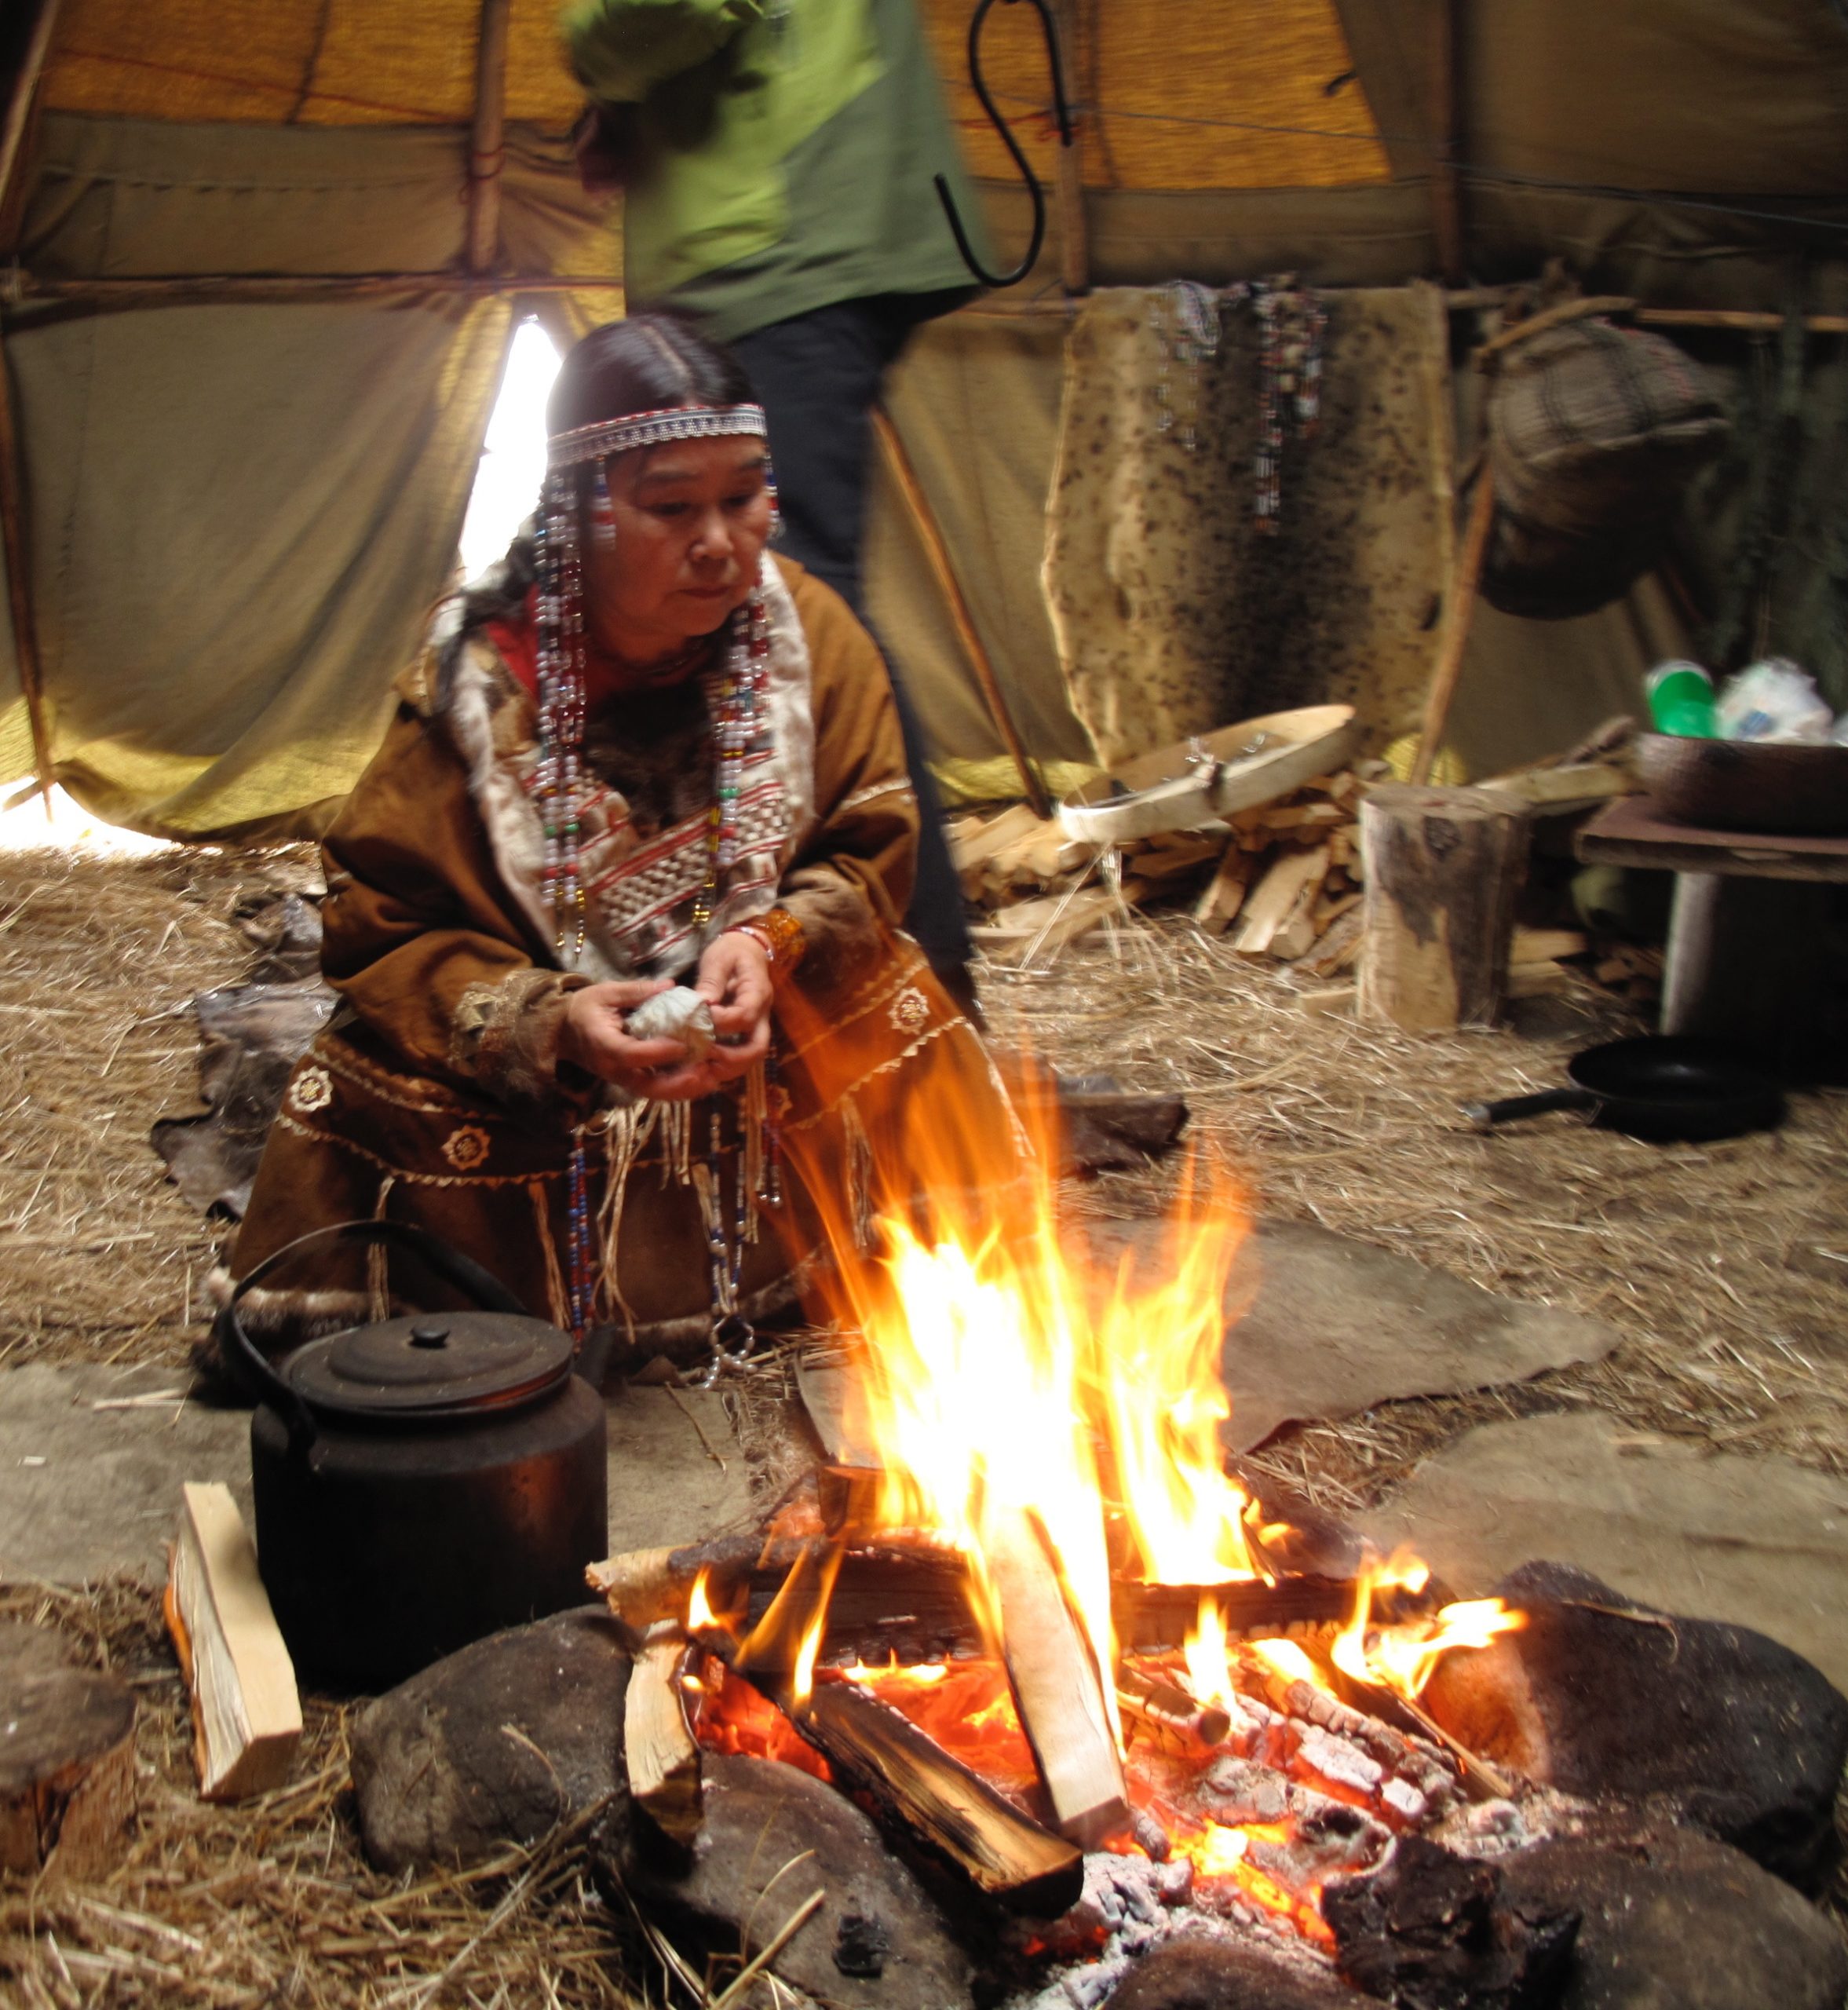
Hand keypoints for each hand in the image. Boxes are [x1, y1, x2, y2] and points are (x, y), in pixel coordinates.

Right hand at [559, 979, 717, 1100]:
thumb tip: (671, 986)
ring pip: (654, 1093)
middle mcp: (613, 1068)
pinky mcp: (631, 1081)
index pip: (630, 1054)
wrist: (565, 1032)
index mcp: (603, 1043)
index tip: (683, 1045)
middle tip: (706, 1072)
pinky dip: (679, 1088)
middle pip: (646, 1086)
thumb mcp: (606, 993)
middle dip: (678, 1083)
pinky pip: (656, 1090)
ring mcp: (622, 1079)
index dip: (657, 1052)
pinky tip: (702, 1080)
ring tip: (712, 1079)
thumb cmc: (586, 1008)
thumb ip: (637, 991)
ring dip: (683, 1091)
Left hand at [693, 932, 772, 1081]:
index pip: (744, 1016)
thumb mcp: (720, 958)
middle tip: (703, 1057)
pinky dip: (723, 1065)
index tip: (696, 1019)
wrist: (747, 949)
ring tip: (700, 1067)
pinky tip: (701, 1065)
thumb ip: (711, 981)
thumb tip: (700, 1005)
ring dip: (727, 1068)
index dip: (720, 1022)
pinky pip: (740, 1056)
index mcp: (758, 993)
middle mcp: (762, 1015)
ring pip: (751, 1058)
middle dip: (731, 1059)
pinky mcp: (746, 1033)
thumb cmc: (732, 951)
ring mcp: (756, 1027)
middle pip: (757, 1048)